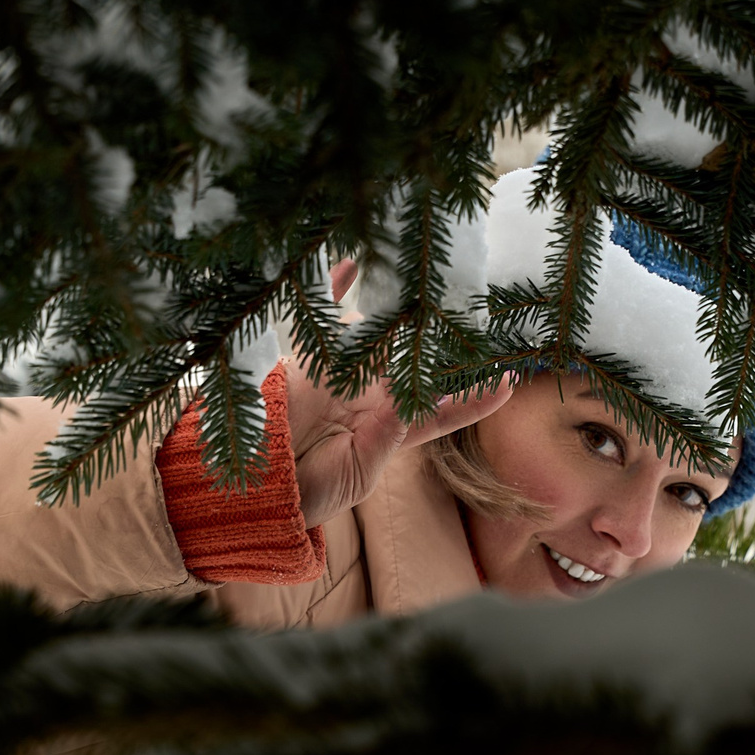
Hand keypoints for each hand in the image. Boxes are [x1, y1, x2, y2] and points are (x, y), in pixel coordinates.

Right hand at [286, 260, 514, 528]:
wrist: (248, 488)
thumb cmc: (305, 494)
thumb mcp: (357, 471)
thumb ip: (388, 433)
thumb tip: (418, 395)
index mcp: (389, 433)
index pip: (440, 412)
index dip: (472, 398)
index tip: (506, 381)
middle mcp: (370, 398)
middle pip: (416, 363)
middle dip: (444, 344)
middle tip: (474, 318)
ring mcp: (340, 375)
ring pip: (380, 337)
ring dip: (403, 313)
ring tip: (431, 286)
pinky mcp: (307, 360)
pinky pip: (323, 317)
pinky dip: (336, 288)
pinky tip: (356, 260)